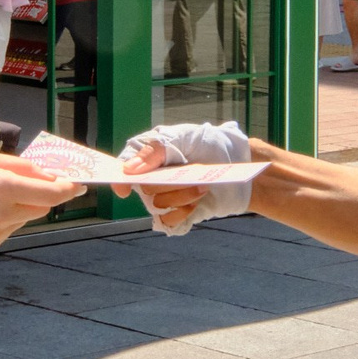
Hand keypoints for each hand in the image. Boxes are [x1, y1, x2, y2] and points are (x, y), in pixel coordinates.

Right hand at [0, 154, 80, 253]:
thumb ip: (21, 167)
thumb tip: (49, 175)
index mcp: (4, 188)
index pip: (52, 194)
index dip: (69, 189)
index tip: (77, 185)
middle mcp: (3, 214)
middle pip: (41, 208)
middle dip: (39, 196)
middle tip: (22, 185)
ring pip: (23, 219)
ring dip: (17, 208)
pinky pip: (7, 231)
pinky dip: (2, 220)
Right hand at [114, 121, 250, 235]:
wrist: (237, 164)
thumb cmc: (208, 143)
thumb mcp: (183, 137)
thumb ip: (155, 149)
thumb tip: (129, 169)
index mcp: (148, 156)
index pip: (123, 168)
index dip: (119, 180)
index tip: (125, 190)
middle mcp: (152, 177)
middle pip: (145, 189)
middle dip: (168, 184)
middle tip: (189, 175)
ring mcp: (164, 196)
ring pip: (158, 205)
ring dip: (182, 196)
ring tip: (201, 186)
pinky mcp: (178, 212)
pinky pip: (169, 221)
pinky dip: (183, 213)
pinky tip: (197, 202)